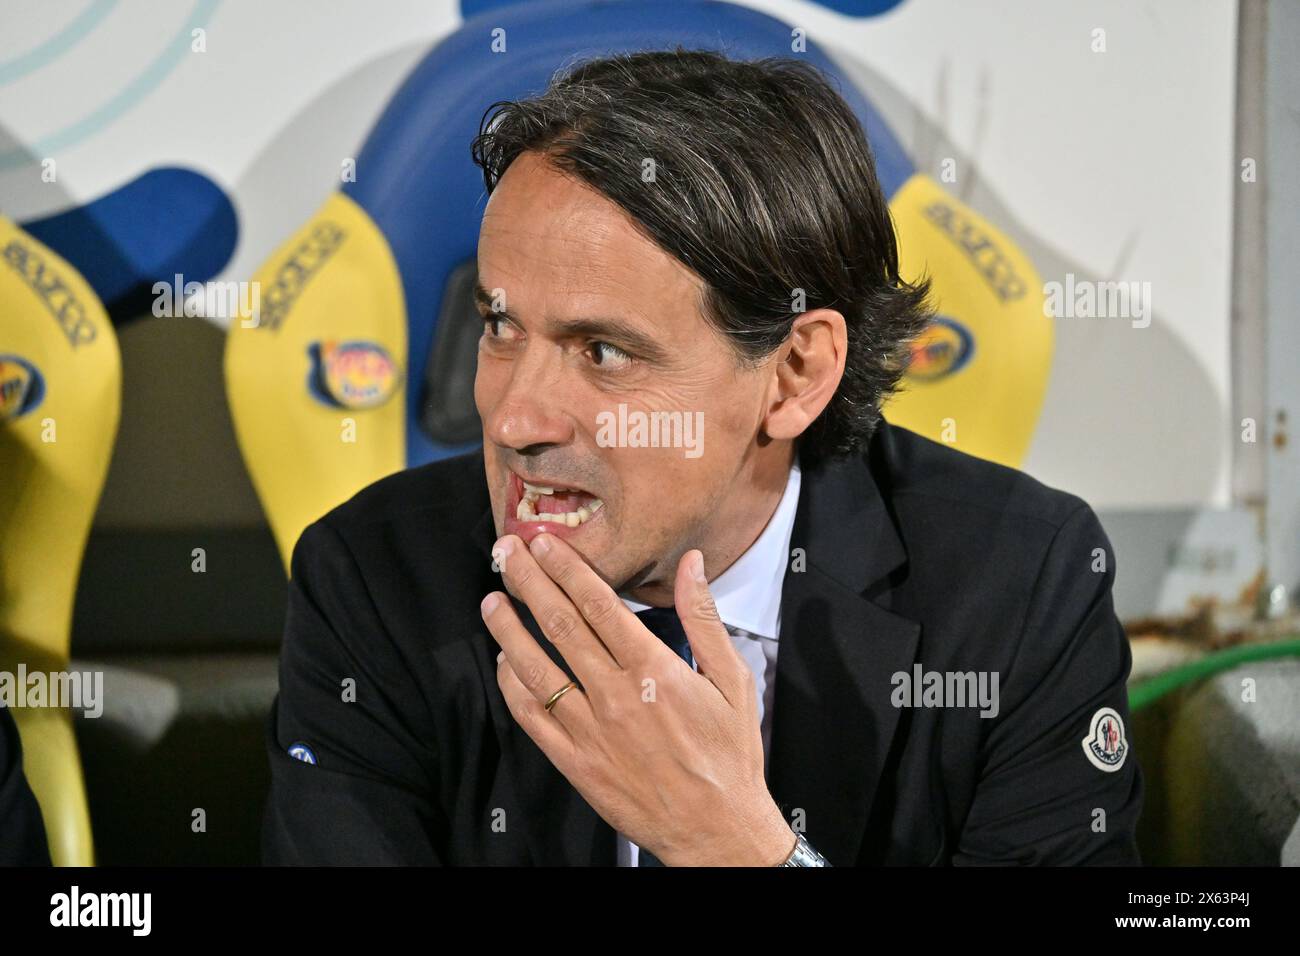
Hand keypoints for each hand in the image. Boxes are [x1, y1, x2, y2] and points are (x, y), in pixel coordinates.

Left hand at [481, 532, 794, 865]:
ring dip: (508, 631)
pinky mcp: (576, 762)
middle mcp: (616, 696)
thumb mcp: (734, 680)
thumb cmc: (729, 755)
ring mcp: (591, 731)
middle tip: (507, 553)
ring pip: (537, 669)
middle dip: (529, 583)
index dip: (567, 569)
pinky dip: (513, 687)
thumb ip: (706, 619)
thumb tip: (694, 565)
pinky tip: (504, 664)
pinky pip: (533, 719)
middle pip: (561, 626)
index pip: (599, 605)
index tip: (545, 545)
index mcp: (654, 670)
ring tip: (491, 601)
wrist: (716, 828)